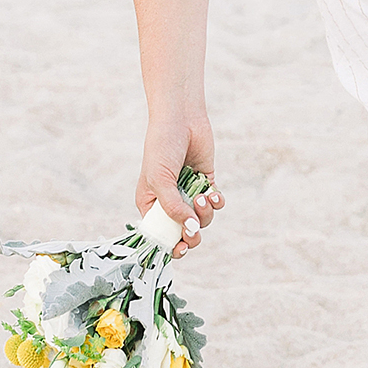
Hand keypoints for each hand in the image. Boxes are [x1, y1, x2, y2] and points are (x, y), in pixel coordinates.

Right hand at [137, 116, 223, 255]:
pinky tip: (213, 193)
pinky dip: (216, 202)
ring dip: (205, 213)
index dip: (170, 246)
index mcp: (151, 204)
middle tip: (194, 231)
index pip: (160, 234)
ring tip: (202, 197)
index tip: (181, 248)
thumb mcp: (160, 180)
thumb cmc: (162, 147)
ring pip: (202, 219)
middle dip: (191, 235)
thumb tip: (189, 229)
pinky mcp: (206, 183)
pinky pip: (215, 202)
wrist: (182, 119)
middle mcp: (170, 201)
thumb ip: (173, 208)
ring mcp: (189, 193)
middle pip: (183, 232)